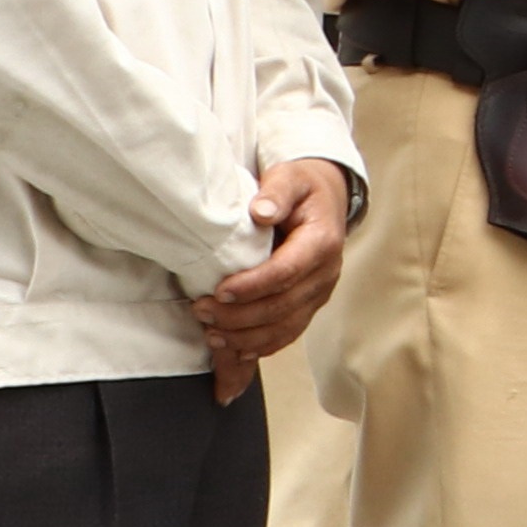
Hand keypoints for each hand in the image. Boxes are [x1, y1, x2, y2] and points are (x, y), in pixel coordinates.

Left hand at [194, 157, 350, 394]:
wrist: (325, 201)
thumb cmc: (302, 189)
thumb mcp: (291, 177)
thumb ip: (278, 191)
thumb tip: (261, 212)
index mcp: (322, 241)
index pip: (286, 272)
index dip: (252, 286)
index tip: (219, 290)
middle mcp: (326, 273)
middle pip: (282, 306)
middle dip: (239, 316)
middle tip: (201, 311)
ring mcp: (319, 293)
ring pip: (285, 327)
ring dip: (247, 337)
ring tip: (212, 334)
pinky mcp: (310, 305)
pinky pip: (289, 333)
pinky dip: (262, 346)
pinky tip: (236, 349)